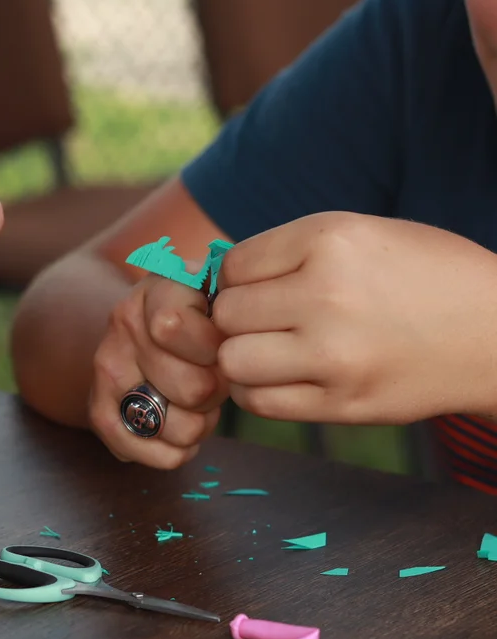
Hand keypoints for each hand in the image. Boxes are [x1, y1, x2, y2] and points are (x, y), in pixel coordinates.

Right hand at [89, 272, 228, 467]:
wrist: (144, 323)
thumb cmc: (203, 316)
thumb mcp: (223, 295)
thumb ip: (237, 312)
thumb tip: (247, 348)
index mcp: (159, 288)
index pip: (175, 327)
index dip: (215, 349)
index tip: (222, 346)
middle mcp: (124, 324)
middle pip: (191, 388)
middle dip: (216, 393)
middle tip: (213, 380)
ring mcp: (107, 367)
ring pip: (176, 426)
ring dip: (198, 426)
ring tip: (197, 406)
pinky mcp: (98, 407)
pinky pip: (144, 450)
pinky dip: (172, 453)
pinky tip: (179, 434)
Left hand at [214, 212, 496, 422]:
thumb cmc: (423, 276)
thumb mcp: (361, 235)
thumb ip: (289, 254)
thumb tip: (214, 282)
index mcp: (331, 240)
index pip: (233, 265)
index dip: (238, 278)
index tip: (261, 287)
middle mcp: (328, 295)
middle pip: (227, 314)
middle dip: (237, 318)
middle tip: (266, 321)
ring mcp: (335, 355)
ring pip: (232, 361)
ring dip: (241, 357)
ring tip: (271, 350)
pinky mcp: (343, 403)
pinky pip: (259, 401)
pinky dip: (259, 391)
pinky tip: (284, 376)